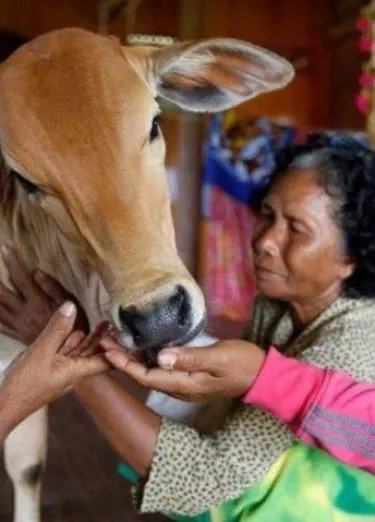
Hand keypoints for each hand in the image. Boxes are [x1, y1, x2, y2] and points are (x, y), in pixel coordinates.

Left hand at [0, 246, 88, 343]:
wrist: (68, 356)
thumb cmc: (75, 328)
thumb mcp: (71, 305)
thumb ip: (53, 288)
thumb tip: (36, 272)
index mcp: (38, 302)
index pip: (22, 278)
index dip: (13, 263)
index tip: (5, 248)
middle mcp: (24, 312)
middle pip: (2, 293)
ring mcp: (18, 324)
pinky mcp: (17, 333)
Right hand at [0, 301, 110, 441]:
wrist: (4, 405)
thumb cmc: (24, 384)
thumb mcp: (41, 352)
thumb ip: (57, 329)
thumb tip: (71, 306)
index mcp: (78, 370)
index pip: (107, 360)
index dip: (119, 348)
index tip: (128, 332)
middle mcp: (74, 372)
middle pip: (95, 354)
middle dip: (105, 338)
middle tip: (115, 320)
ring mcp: (62, 371)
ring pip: (80, 352)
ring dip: (90, 337)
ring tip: (103, 321)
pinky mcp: (52, 369)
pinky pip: (66, 354)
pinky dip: (72, 341)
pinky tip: (75, 330)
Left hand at [100, 338, 265, 400]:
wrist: (262, 375)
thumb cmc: (242, 363)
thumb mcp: (218, 357)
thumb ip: (190, 358)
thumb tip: (160, 356)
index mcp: (184, 384)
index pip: (145, 376)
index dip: (124, 363)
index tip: (107, 347)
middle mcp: (180, 387)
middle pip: (143, 375)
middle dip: (122, 359)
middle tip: (105, 338)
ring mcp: (185, 383)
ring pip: (151, 372)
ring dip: (132, 357)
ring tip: (117, 340)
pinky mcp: (189, 376)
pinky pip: (160, 369)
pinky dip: (147, 357)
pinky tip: (142, 346)